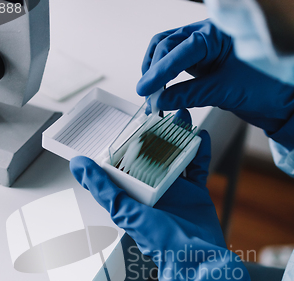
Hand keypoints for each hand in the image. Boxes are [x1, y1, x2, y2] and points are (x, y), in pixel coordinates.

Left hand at [70, 120, 264, 280]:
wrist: (198, 258)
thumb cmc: (160, 241)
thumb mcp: (126, 212)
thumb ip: (104, 188)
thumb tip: (78, 165)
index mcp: (132, 194)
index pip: (124, 162)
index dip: (125, 141)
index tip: (128, 119)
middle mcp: (151, 189)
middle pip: (152, 154)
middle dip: (155, 132)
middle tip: (158, 110)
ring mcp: (174, 189)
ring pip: (174, 155)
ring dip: (177, 136)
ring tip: (180, 115)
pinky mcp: (194, 191)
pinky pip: (196, 165)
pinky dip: (198, 150)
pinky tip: (200, 135)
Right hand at [137, 20, 293, 149]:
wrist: (280, 99)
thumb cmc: (266, 87)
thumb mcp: (225, 90)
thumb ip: (191, 94)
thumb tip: (161, 100)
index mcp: (217, 33)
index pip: (180, 48)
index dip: (160, 71)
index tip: (146, 89)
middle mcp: (207, 36)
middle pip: (167, 45)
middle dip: (154, 72)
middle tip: (149, 99)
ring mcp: (203, 49)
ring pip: (167, 53)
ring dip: (156, 74)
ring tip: (152, 98)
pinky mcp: (201, 64)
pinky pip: (176, 66)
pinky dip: (165, 79)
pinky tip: (162, 94)